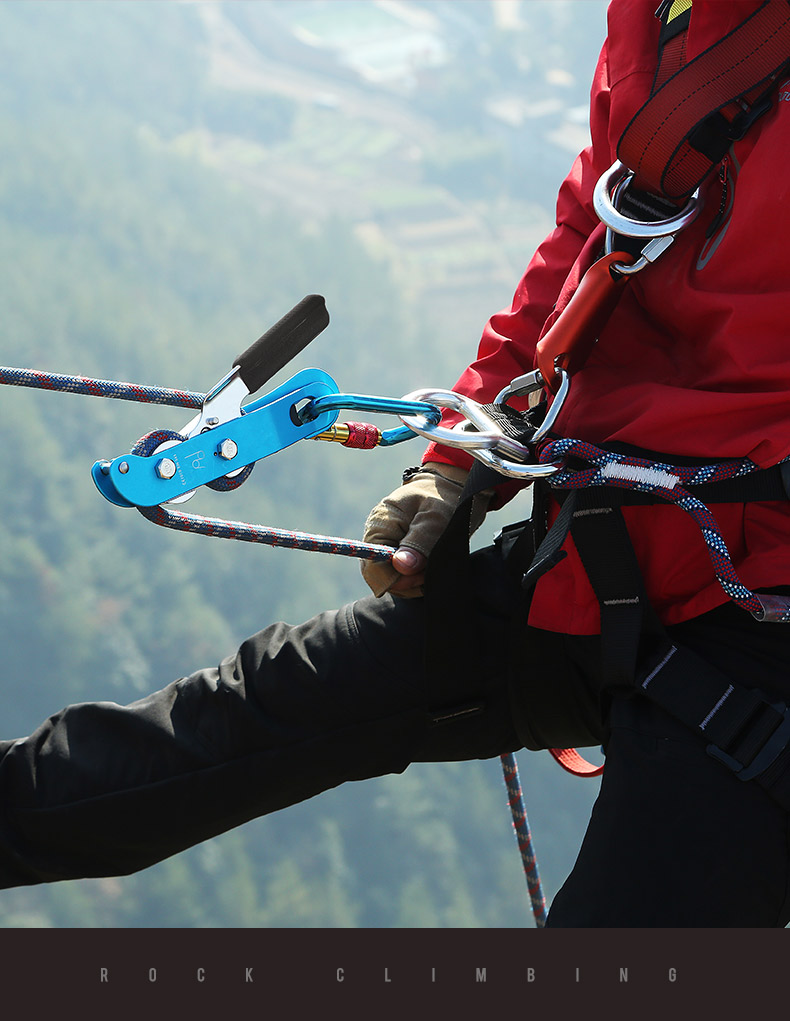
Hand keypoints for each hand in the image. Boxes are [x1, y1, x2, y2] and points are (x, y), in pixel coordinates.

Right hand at [361, 463, 489, 597]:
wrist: (450, 487)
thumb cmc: (443, 499)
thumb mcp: (436, 519)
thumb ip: (419, 542)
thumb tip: (401, 567)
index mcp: (380, 525)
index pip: (373, 567)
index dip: (396, 579)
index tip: (422, 574)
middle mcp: (377, 536)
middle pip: (380, 576)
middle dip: (406, 581)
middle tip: (431, 569)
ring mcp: (386, 544)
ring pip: (390, 578)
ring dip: (412, 580)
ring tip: (432, 565)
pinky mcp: (395, 550)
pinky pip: (399, 574)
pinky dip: (414, 577)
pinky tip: (429, 567)